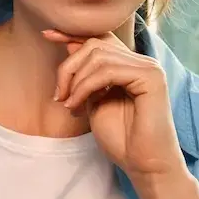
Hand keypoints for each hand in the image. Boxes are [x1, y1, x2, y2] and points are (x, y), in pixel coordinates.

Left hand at [45, 30, 183, 179]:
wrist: (143, 164)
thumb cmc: (121, 139)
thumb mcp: (94, 100)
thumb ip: (86, 76)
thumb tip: (70, 46)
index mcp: (129, 65)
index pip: (100, 38)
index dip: (72, 34)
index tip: (47, 35)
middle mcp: (141, 62)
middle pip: (94, 45)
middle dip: (68, 68)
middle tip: (59, 97)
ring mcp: (148, 68)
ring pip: (98, 56)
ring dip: (75, 81)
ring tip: (70, 106)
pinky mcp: (151, 78)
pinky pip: (108, 70)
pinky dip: (86, 87)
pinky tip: (79, 106)